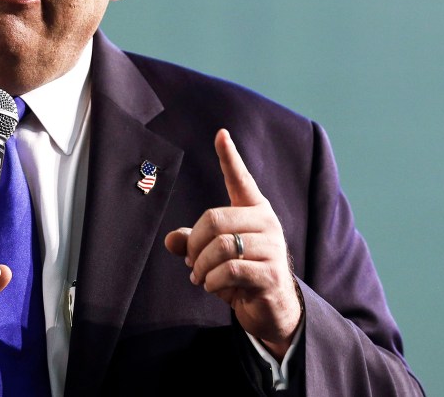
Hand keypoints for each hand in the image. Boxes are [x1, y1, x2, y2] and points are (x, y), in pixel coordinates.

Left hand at [164, 129, 302, 359]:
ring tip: (200, 277)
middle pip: (214, 219)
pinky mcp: (271, 273)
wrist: (272, 309)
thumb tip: (170, 240)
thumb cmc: (242, 275)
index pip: (240, 179)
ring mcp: (272, 247)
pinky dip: (212, 281)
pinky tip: (213, 287)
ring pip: (221, 246)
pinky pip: (230, 270)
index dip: (230, 157)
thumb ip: (192, 244)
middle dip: (194, 244)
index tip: (221, 134)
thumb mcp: (213, 257)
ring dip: (201, 267)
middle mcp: (266, 223)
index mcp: (254, 211)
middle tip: (190, 263)